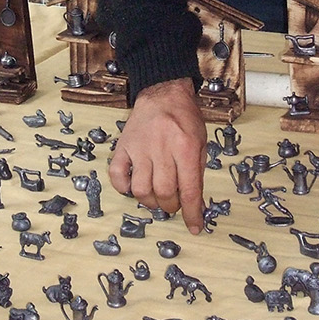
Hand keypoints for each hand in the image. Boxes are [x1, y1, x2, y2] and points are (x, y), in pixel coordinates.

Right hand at [108, 78, 206, 232]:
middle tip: (174, 203)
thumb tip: (195, 204)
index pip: (189, 190)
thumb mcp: (201, 142)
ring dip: (150, 201)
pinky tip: (134, 185)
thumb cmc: (185, 117)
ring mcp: (139, 148)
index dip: (192, 214)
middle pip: (164, 193)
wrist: (163, 92)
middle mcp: (162, 149)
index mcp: (186, 147)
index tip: (194, 227)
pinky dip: (124, 187)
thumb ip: (197, 173)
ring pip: (140, 190)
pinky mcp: (123, 146)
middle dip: (171, 207)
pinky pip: (117, 175)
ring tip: (156, 197)